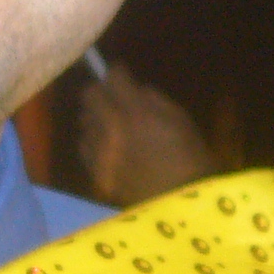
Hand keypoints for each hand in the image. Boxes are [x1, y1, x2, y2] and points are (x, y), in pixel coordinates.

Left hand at [75, 62, 221, 207]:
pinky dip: (92, 141)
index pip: (113, 78)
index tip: (121, 74)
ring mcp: (100, 152)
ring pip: (84, 121)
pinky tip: (105, 145)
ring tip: (109, 123)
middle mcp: (111, 128)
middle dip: (100, 92)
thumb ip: (154, 100)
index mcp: (136, 112)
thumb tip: (136, 91)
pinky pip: (84, 147)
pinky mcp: (96, 171)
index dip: (116, 73)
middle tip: (112, 97)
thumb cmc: (189, 157)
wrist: (180, 201)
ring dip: (95, 117)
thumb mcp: (180, 119)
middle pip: (89, 96)